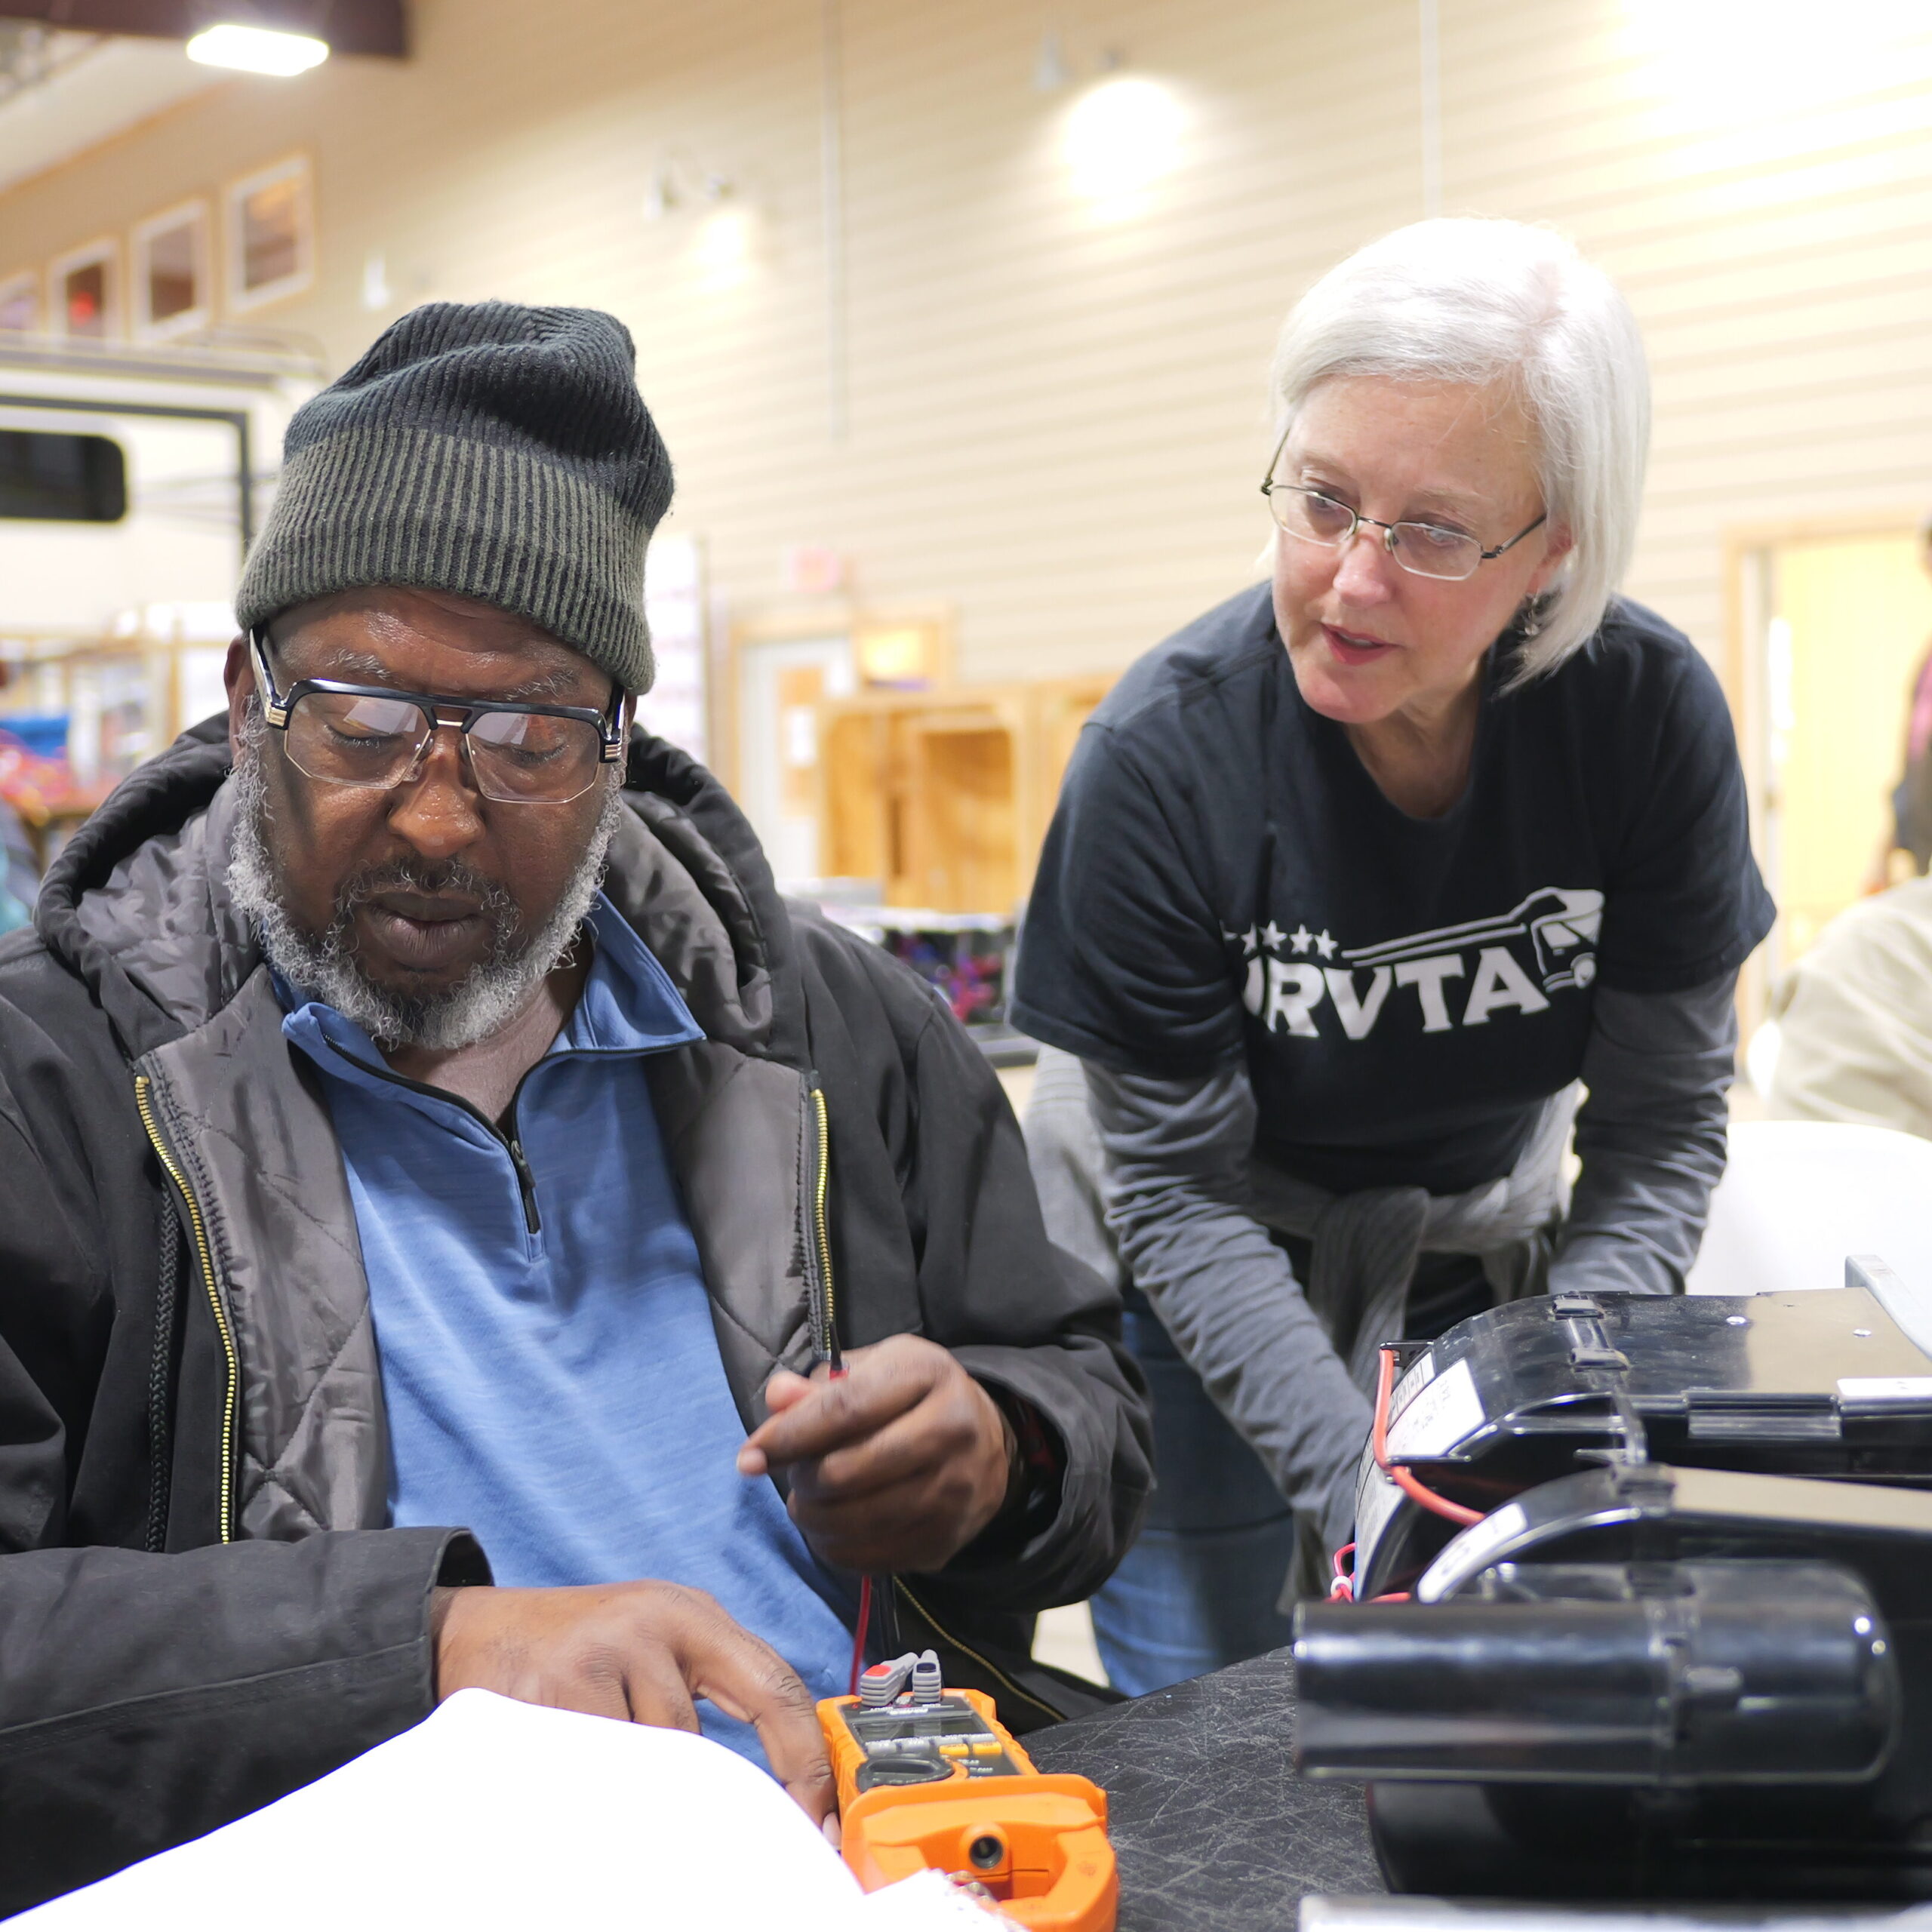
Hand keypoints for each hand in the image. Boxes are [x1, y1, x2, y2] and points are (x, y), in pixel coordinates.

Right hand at [431, 1580, 834, 1823]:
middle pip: (705, 1744)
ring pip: (650, 1765)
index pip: (776, 1688)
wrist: (475, 1632)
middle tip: (703, 1832)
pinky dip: (593, 1785)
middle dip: (705, 1799)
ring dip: (631, 1786)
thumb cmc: (580, 1650)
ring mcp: (602, 1654)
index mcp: (692, 1615)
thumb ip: (708, 1691)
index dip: (806, 1762)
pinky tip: (569, 1763)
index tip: (819, 1822)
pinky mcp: (554, 1691)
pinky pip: (600, 1770)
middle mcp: (655, 1624)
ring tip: (597, 1761)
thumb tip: (777, 1782)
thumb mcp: (655, 1644)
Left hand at [736, 1336, 1015, 1573]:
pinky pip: (873, 1558)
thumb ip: (819, 1386)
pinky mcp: (948, 1538)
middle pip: (847, 1472)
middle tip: (795, 1478)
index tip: (749, 1456)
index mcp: (927, 1375)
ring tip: (808, 1504)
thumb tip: (776, 1398)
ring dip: (814, 1519)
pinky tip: (831, 1530)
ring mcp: (955, 1490)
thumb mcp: (873, 1370)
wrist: (987, 1440)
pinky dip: (837, 1549)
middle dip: (802, 1481)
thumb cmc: (913, 1397)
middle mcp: (951, 1430)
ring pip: (857, 1521)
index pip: (844, 1410)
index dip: (789, 1436)